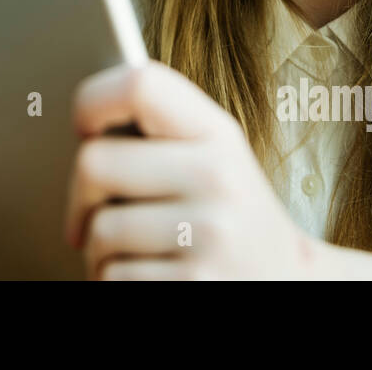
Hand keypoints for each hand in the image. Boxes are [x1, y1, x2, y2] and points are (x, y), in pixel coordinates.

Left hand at [64, 59, 320, 278]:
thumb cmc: (228, 218)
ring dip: (98, 251)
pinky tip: (145, 277)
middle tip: (90, 214)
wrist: (291, 285)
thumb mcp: (215, 160)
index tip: (82, 129)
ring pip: (100, 230)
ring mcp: (209, 234)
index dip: (93, 100)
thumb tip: (80, 124)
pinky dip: (113, 282)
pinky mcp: (195, 284)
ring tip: (132, 252)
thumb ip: (160, 133)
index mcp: (218, 134)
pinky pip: (112, 277)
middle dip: (80, 197)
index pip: (140, 85)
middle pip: (95, 162)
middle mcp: (218, 178)